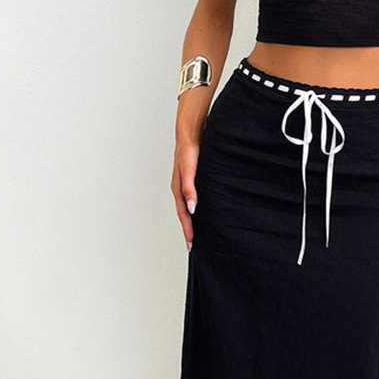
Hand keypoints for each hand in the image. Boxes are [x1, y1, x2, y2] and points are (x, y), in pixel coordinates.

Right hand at [171, 134, 200, 252]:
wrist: (190, 134)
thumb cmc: (188, 151)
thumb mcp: (189, 170)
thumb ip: (190, 189)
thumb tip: (192, 209)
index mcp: (178, 189)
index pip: (183, 214)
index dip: (187, 229)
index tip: (192, 244)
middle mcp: (180, 188)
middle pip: (184, 213)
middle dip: (187, 229)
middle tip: (193, 245)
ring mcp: (185, 183)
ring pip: (187, 206)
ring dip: (191, 220)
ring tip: (196, 231)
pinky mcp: (192, 178)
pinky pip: (192, 197)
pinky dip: (195, 207)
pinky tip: (201, 209)